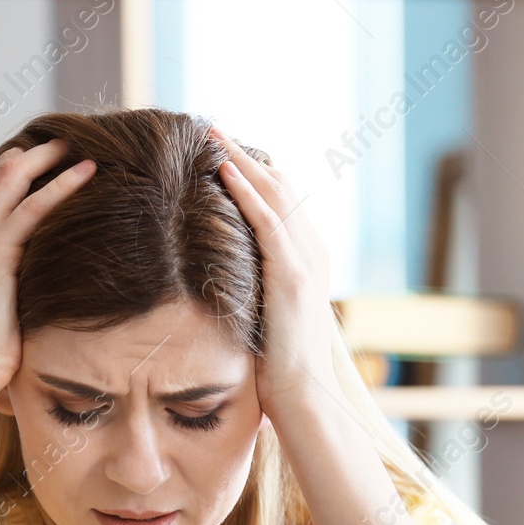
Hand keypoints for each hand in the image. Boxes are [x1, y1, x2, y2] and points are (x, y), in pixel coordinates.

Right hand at [0, 138, 96, 392]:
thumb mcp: (1, 294)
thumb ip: (17, 268)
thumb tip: (51, 261)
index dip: (28, 164)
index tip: (62, 156)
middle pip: (4, 169)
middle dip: (42, 149)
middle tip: (78, 138)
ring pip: (16, 177)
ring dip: (54, 158)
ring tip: (87, 145)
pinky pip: (32, 209)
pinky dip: (61, 187)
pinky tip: (87, 175)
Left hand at [208, 126, 339, 420]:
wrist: (302, 395)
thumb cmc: (278, 369)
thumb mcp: (263, 317)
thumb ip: (251, 290)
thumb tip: (219, 280)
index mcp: (307, 260)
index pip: (282, 200)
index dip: (252, 171)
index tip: (220, 150)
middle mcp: (312, 252)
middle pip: (279, 185)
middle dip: (244, 155)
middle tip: (211, 129)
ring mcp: (305, 261)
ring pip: (274, 193)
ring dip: (241, 160)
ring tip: (211, 134)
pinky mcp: (292, 275)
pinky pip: (268, 220)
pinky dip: (245, 191)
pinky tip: (222, 169)